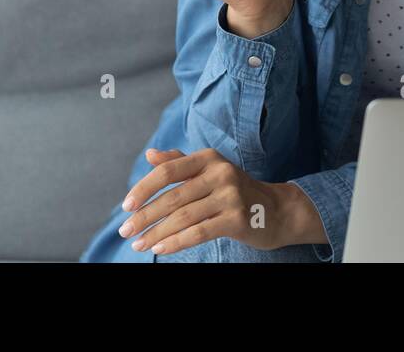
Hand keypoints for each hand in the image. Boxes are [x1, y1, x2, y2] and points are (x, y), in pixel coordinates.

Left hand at [118, 148, 312, 254]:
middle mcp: (220, 173)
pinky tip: (160, 249)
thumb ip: (179, 162)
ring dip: (155, 233)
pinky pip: (198, 232)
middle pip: (172, 197)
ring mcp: (230, 196)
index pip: (168, 170)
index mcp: (209, 158)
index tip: (126, 206)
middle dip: (144, 216)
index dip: (143, 188)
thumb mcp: (210, 170)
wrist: (278, 209)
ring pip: (182, 217)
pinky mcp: (237, 219)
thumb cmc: (236, 190)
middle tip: (125, 231)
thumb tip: (150, 155)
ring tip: (138, 244)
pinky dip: (175, 242)